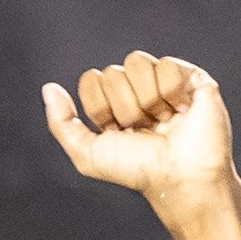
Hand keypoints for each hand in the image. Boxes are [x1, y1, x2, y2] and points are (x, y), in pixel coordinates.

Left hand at [42, 51, 233, 206]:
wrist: (178, 176)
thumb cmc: (137, 170)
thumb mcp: (87, 153)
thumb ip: (61, 123)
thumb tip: (48, 88)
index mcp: (112, 106)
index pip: (91, 81)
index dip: (99, 107)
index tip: (115, 130)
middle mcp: (136, 91)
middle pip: (112, 72)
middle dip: (123, 106)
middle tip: (142, 128)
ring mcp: (164, 82)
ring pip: (137, 62)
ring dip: (146, 99)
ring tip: (162, 121)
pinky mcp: (192, 78)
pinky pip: (167, 64)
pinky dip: (170, 92)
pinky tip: (181, 110)